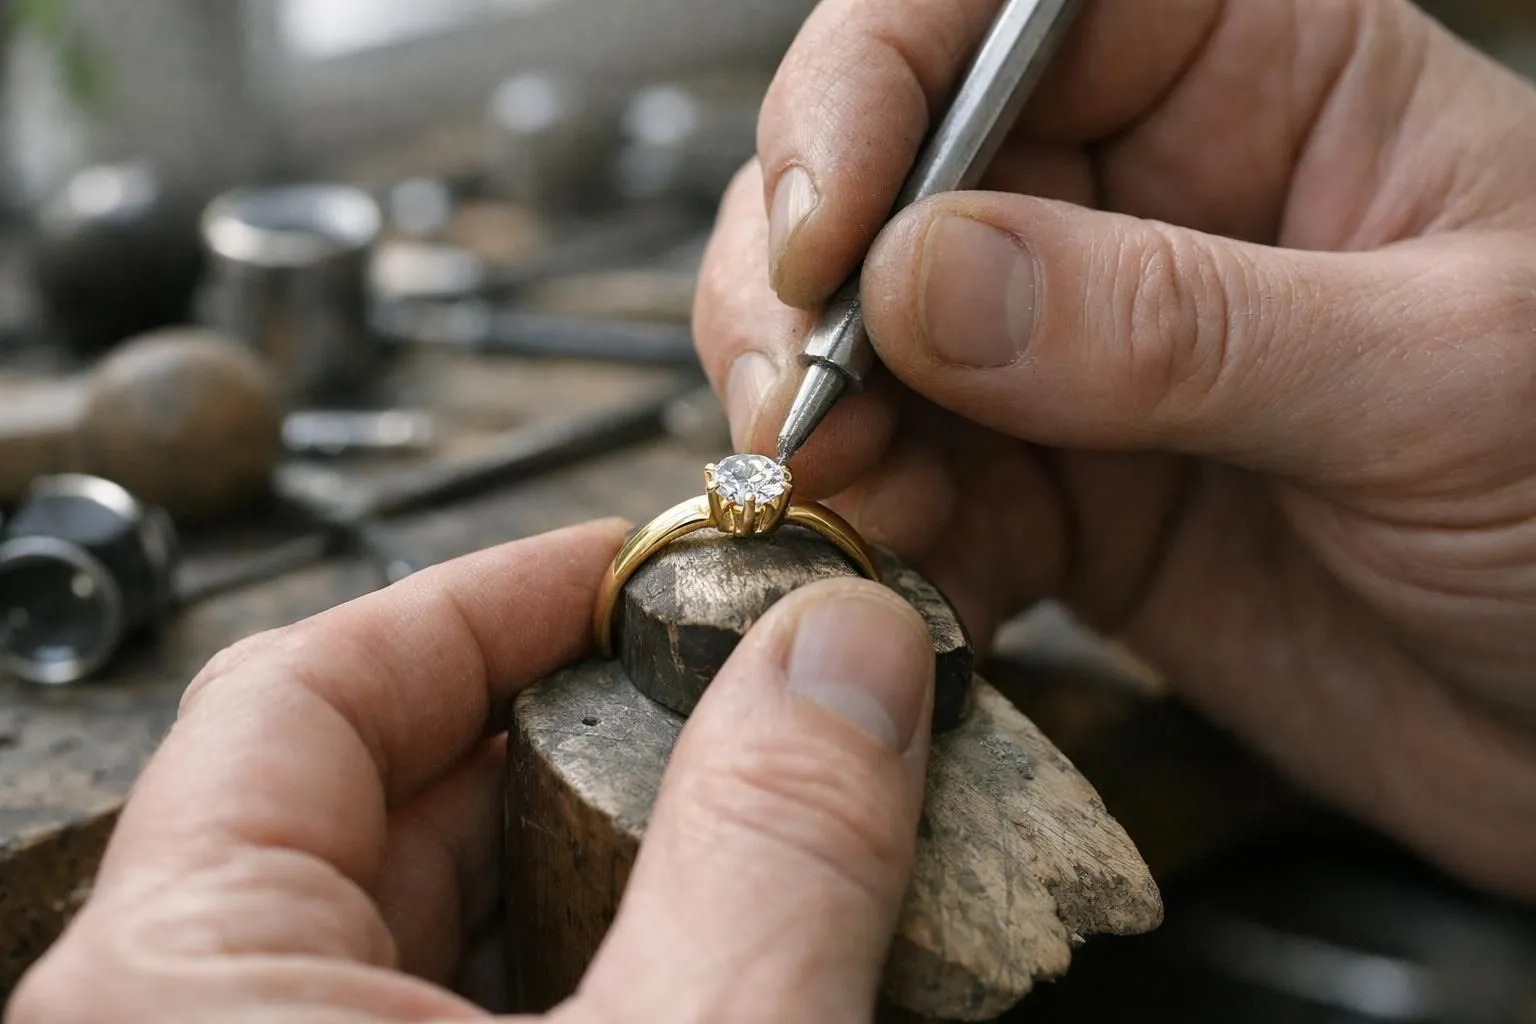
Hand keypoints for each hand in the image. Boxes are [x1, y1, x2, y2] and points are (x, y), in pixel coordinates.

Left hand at [9, 521, 935, 1021]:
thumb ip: (769, 861)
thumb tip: (845, 662)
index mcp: (181, 993)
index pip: (310, 685)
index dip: (496, 596)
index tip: (634, 562)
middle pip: (379, 794)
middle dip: (576, 727)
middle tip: (719, 692)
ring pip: (422, 919)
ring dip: (587, 862)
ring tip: (733, 827)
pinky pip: (441, 1011)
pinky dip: (569, 972)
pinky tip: (685, 965)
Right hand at [694, 0, 1535, 898]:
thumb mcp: (1439, 378)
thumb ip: (1177, 324)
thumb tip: (926, 279)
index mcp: (1259, 77)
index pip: (990, 5)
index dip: (869, 84)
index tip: (825, 233)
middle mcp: (1140, 198)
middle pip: (880, 172)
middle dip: (799, 287)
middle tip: (801, 404)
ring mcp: (1080, 356)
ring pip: (859, 338)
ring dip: (816, 423)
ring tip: (845, 505)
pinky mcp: (1056, 496)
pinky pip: (910, 494)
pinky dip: (873, 540)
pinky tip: (902, 583)